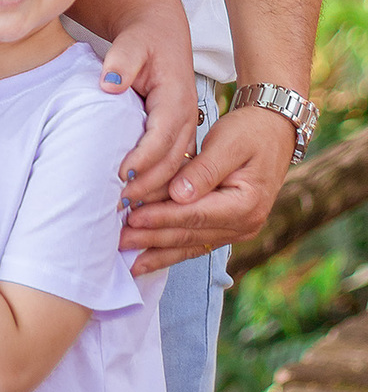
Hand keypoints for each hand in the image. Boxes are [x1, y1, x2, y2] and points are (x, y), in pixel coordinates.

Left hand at [96, 17, 198, 208]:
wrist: (164, 35)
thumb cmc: (146, 39)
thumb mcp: (133, 42)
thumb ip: (121, 61)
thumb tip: (108, 84)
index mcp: (176, 100)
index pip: (162, 136)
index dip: (143, 157)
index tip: (121, 175)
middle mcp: (187, 120)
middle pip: (172, 162)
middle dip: (148, 187)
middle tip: (120, 207)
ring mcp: (187, 132)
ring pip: (177, 173)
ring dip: (155, 197)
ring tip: (129, 219)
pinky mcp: (181, 140)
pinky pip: (175, 172)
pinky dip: (160, 193)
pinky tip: (140, 210)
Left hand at [120, 104, 294, 273]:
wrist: (273, 133)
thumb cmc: (250, 132)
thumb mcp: (228, 143)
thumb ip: (204, 170)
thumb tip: (178, 195)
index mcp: (246, 204)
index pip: (196, 215)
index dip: (162, 217)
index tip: (133, 218)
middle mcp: (244, 224)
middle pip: (190, 235)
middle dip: (152, 239)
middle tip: (118, 241)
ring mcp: (237, 230)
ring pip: (190, 244)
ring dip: (157, 251)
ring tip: (127, 259)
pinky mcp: (227, 228)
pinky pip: (196, 243)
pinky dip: (170, 251)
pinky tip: (147, 258)